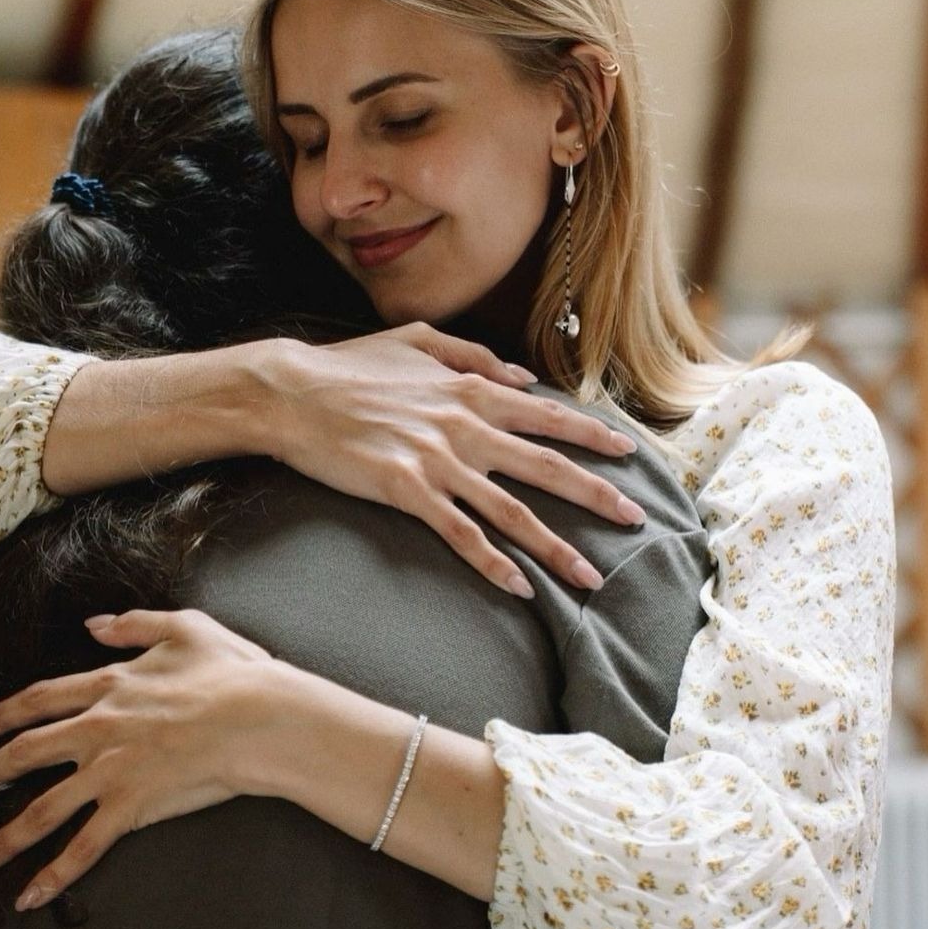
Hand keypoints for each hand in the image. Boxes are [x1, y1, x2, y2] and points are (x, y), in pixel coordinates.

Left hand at [0, 609, 294, 910]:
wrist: (257, 717)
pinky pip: (83, 848)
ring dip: (6, 837)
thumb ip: (133, 623)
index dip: (4, 713)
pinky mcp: (130, 807)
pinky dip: (53, 875)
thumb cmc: (231, 673)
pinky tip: (30, 896)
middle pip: (26, 753)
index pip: (40, 700)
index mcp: (109, 685)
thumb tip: (94, 625)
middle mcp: (97, 729)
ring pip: (42, 810)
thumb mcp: (184, 627)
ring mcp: (110, 772)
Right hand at [265, 324, 644, 595]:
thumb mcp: (418, 341)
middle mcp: (465, 426)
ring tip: (589, 576)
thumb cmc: (350, 367)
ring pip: (511, 512)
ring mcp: (437, 462)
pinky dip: (492, 564)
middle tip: (635, 518)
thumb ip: (474, 357)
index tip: (630, 455)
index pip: (548, 416)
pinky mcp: (406, 492)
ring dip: (555, 547)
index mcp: (472, 390)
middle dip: (596, 495)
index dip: (593, 435)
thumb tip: (523, 377)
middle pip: (546, 467)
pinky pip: (460, 535)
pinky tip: (518, 587)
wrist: (292, 393)